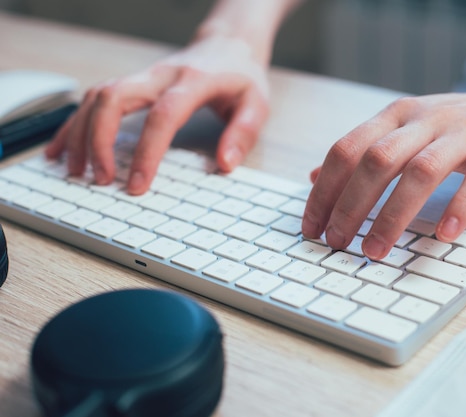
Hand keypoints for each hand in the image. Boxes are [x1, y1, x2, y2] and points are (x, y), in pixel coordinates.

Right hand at [45, 35, 269, 194]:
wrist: (228, 46)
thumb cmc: (241, 77)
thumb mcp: (256, 104)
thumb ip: (243, 133)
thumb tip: (225, 165)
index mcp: (193, 82)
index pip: (164, 115)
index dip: (148, 152)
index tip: (137, 185)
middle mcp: (160, 76)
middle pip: (114, 97)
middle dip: (99, 140)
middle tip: (100, 179)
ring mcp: (142, 77)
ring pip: (96, 96)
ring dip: (79, 133)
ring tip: (74, 170)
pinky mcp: (132, 83)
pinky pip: (94, 98)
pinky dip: (74, 123)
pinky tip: (62, 148)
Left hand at [302, 79, 465, 259]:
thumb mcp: (410, 129)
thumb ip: (365, 150)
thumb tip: (312, 176)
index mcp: (399, 115)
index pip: (346, 149)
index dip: (323, 189)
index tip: (310, 226)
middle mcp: (426, 118)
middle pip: (376, 160)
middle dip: (349, 205)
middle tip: (336, 242)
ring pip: (420, 171)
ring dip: (393, 215)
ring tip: (375, 251)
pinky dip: (459, 208)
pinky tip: (444, 236)